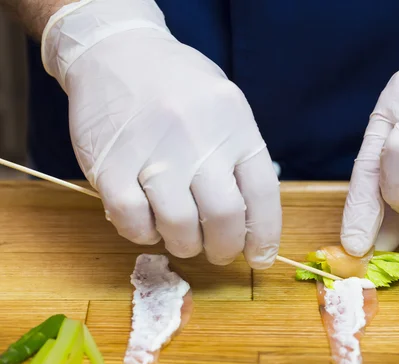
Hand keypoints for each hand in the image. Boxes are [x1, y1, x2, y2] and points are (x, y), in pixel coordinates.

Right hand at [41, 0, 280, 267]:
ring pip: (179, 225)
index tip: (259, 256)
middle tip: (217, 252)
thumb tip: (251, 217)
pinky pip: (132, 220)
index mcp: (235, 126)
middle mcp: (199, 139)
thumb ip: (240, 154)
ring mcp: (154, 152)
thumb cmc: (179, 85)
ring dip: (185, 245)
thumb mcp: (226, 106)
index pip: (263, 193)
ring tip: (183, 238)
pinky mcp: (111, 165)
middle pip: (224, 216)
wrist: (117, 51)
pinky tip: (148, 223)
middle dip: (224, 248)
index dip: (265, 235)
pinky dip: (143, 233)